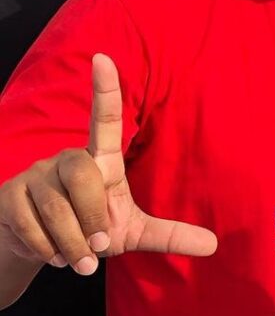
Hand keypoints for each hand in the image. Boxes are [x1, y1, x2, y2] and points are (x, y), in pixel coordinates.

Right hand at [0, 54, 216, 275]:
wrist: (43, 251)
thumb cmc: (92, 231)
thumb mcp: (131, 234)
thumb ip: (169, 236)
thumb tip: (213, 245)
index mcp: (101, 162)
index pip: (104, 120)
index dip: (105, 90)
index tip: (103, 58)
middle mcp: (67, 159)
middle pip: (85, 178)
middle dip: (93, 220)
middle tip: (98, 246)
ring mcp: (36, 174)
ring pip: (57, 209)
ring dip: (72, 244)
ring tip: (79, 258)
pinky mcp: (10, 194)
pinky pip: (30, 224)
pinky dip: (47, 249)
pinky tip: (51, 254)